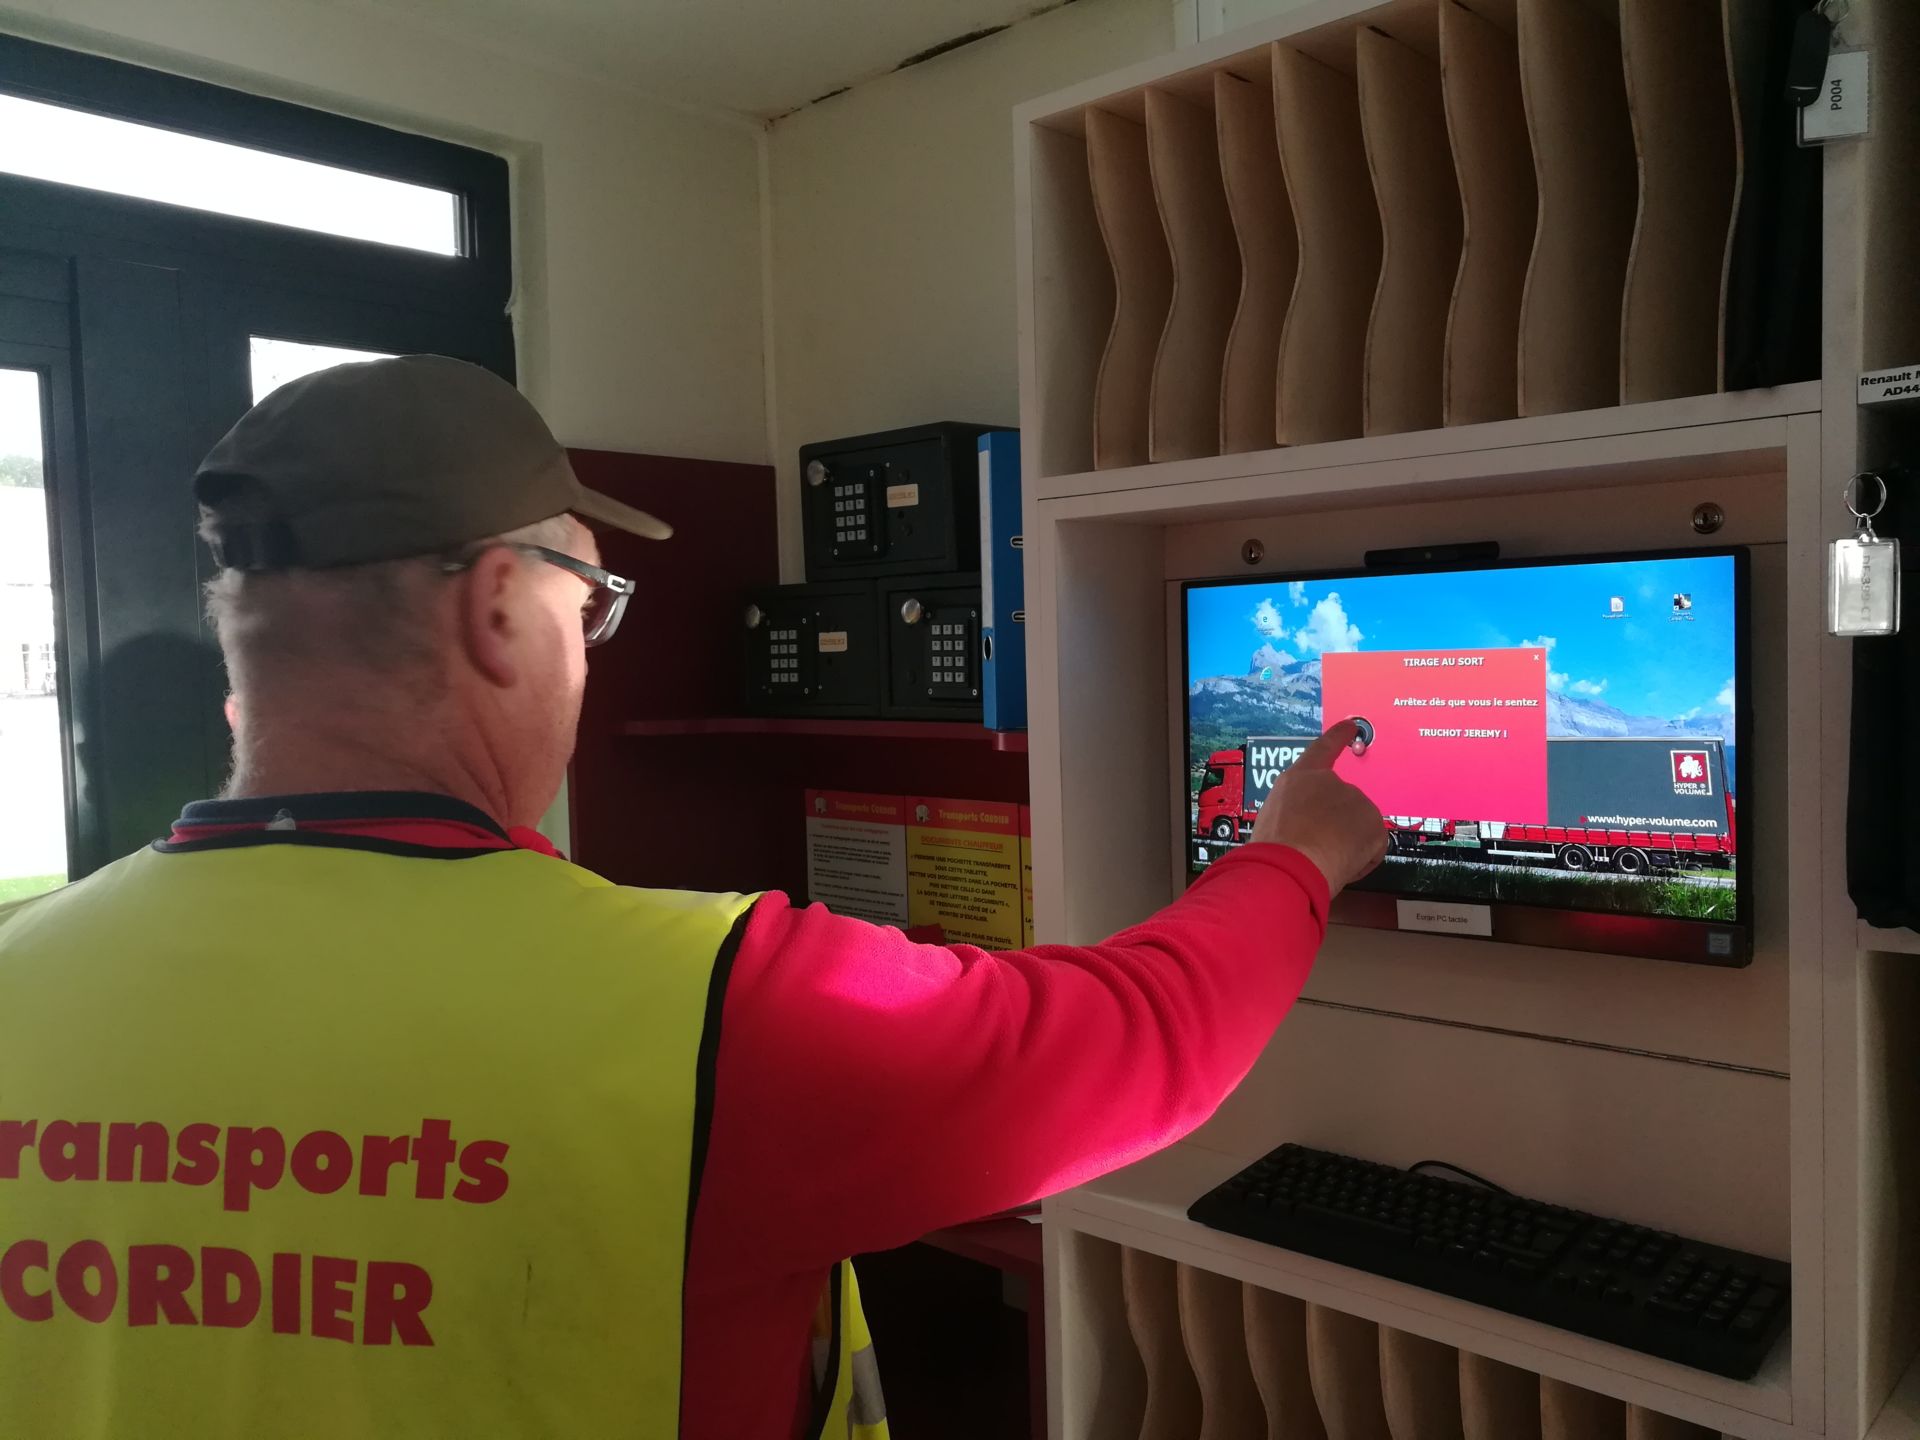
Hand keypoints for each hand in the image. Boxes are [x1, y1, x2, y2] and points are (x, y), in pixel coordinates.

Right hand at [1249, 720, 1388, 893]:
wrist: (1291, 863)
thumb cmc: (1275, 847)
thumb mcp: (1275, 818)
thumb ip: (1297, 812)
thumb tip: (1310, 826)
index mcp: (1300, 778)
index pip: (1323, 749)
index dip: (1338, 737)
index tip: (1350, 725)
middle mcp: (1331, 782)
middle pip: (1342, 804)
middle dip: (1335, 826)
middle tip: (1315, 846)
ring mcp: (1356, 800)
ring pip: (1357, 828)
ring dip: (1346, 845)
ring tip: (1322, 857)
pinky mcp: (1374, 824)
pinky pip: (1371, 848)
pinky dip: (1360, 861)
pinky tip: (1340, 865)